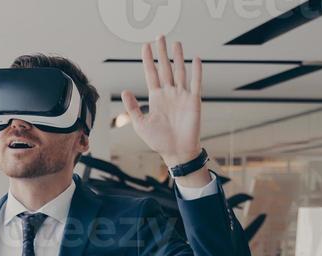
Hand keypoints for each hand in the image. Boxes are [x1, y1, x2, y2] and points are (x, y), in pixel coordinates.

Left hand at [122, 36, 202, 171]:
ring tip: (176, 43)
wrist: (177, 152)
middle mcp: (169, 94)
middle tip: (160, 36)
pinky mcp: (194, 101)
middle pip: (165, 68)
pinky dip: (196, 71)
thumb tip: (125, 91)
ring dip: (178, 57)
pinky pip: (196, 83)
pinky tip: (195, 59)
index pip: (151, 74)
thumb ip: (133, 108)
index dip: (148, 60)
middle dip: (162, 52)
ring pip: (180, 71)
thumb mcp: (141, 124)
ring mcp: (182, 96)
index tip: (145, 46)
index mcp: (156, 98)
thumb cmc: (159, 141)